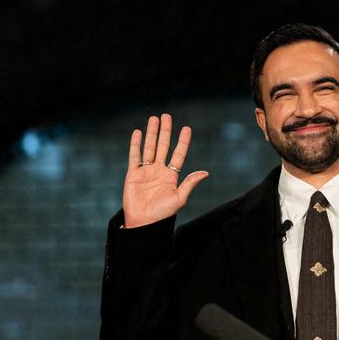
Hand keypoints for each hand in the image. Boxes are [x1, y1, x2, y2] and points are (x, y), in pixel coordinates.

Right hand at [123, 114, 208, 228]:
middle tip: (167, 116)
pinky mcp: (132, 175)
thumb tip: (206, 173)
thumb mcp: (179, 198)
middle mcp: (159, 171)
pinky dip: (135, 144)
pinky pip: (134, 156)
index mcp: (171, 176)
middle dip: (165, 131)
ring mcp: (145, 171)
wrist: (143, 223)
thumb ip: (189, 183)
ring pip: (149, 148)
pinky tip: (137, 133)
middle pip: (163, 146)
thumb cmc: (162, 214)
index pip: (178, 154)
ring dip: (152, 133)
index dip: (183, 141)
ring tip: (154, 119)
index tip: (187, 128)